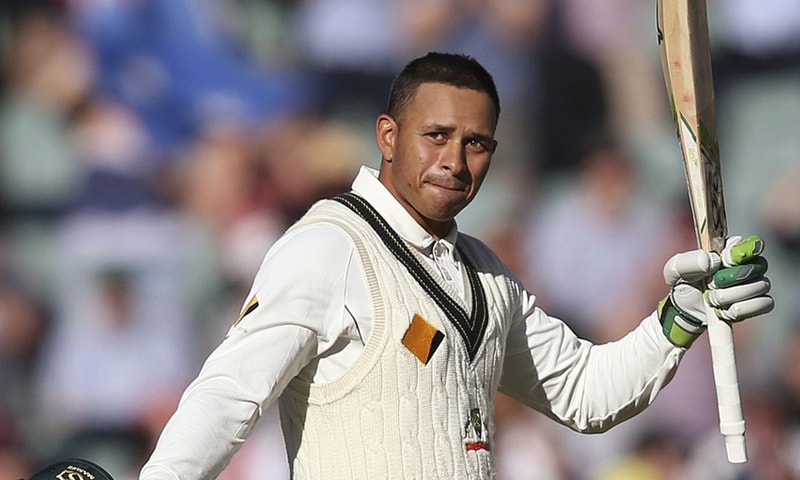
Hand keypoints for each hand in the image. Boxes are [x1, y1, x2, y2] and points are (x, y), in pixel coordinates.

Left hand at [658, 235, 773, 346]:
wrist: (686, 308)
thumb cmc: (684, 282)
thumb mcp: (676, 269)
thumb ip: (689, 262)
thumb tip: (712, 262)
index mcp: (730, 248)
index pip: (751, 244)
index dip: (741, 253)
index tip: (726, 261)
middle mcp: (748, 263)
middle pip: (758, 267)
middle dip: (730, 280)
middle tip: (710, 285)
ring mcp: (756, 283)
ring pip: (761, 286)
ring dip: (732, 296)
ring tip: (713, 299)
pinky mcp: (759, 302)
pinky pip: (765, 304)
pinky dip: (743, 309)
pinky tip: (726, 311)